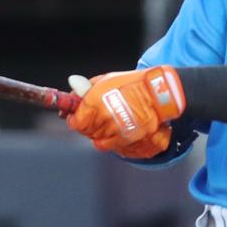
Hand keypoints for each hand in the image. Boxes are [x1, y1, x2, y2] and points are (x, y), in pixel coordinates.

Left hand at [65, 66, 185, 157]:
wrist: (155, 92)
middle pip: (87, 132)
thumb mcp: (104, 80)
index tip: (74, 117)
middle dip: (87, 125)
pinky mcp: (127, 138)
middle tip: (93, 118)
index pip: (76, 122)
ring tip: (108, 121)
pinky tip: (113, 131)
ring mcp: (116, 129)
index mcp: (95, 102)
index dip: (74, 120)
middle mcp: (104, 117)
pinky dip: (110, 141)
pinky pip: (111, 145)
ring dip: (100, 132)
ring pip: (98, 139)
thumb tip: (71, 98)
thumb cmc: (130, 83)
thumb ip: (85, 91)